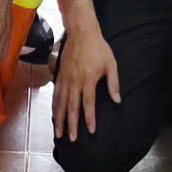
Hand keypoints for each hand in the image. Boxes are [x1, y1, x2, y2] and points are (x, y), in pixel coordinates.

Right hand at [51, 22, 119, 139]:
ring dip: (59, 119)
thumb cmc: (98, 47)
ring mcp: (65, 79)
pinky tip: (54, 114)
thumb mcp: (111, 64)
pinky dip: (54, 106)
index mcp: (88, 80)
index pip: (88, 104)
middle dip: (71, 124)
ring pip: (60, 103)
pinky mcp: (60, 74)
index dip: (89, 118)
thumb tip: (118, 100)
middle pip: (71, 107)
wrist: (81, 32)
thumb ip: (113, 83)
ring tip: (58, 132)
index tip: (90, 131)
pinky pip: (56, 94)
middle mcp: (75, 82)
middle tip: (71, 139)